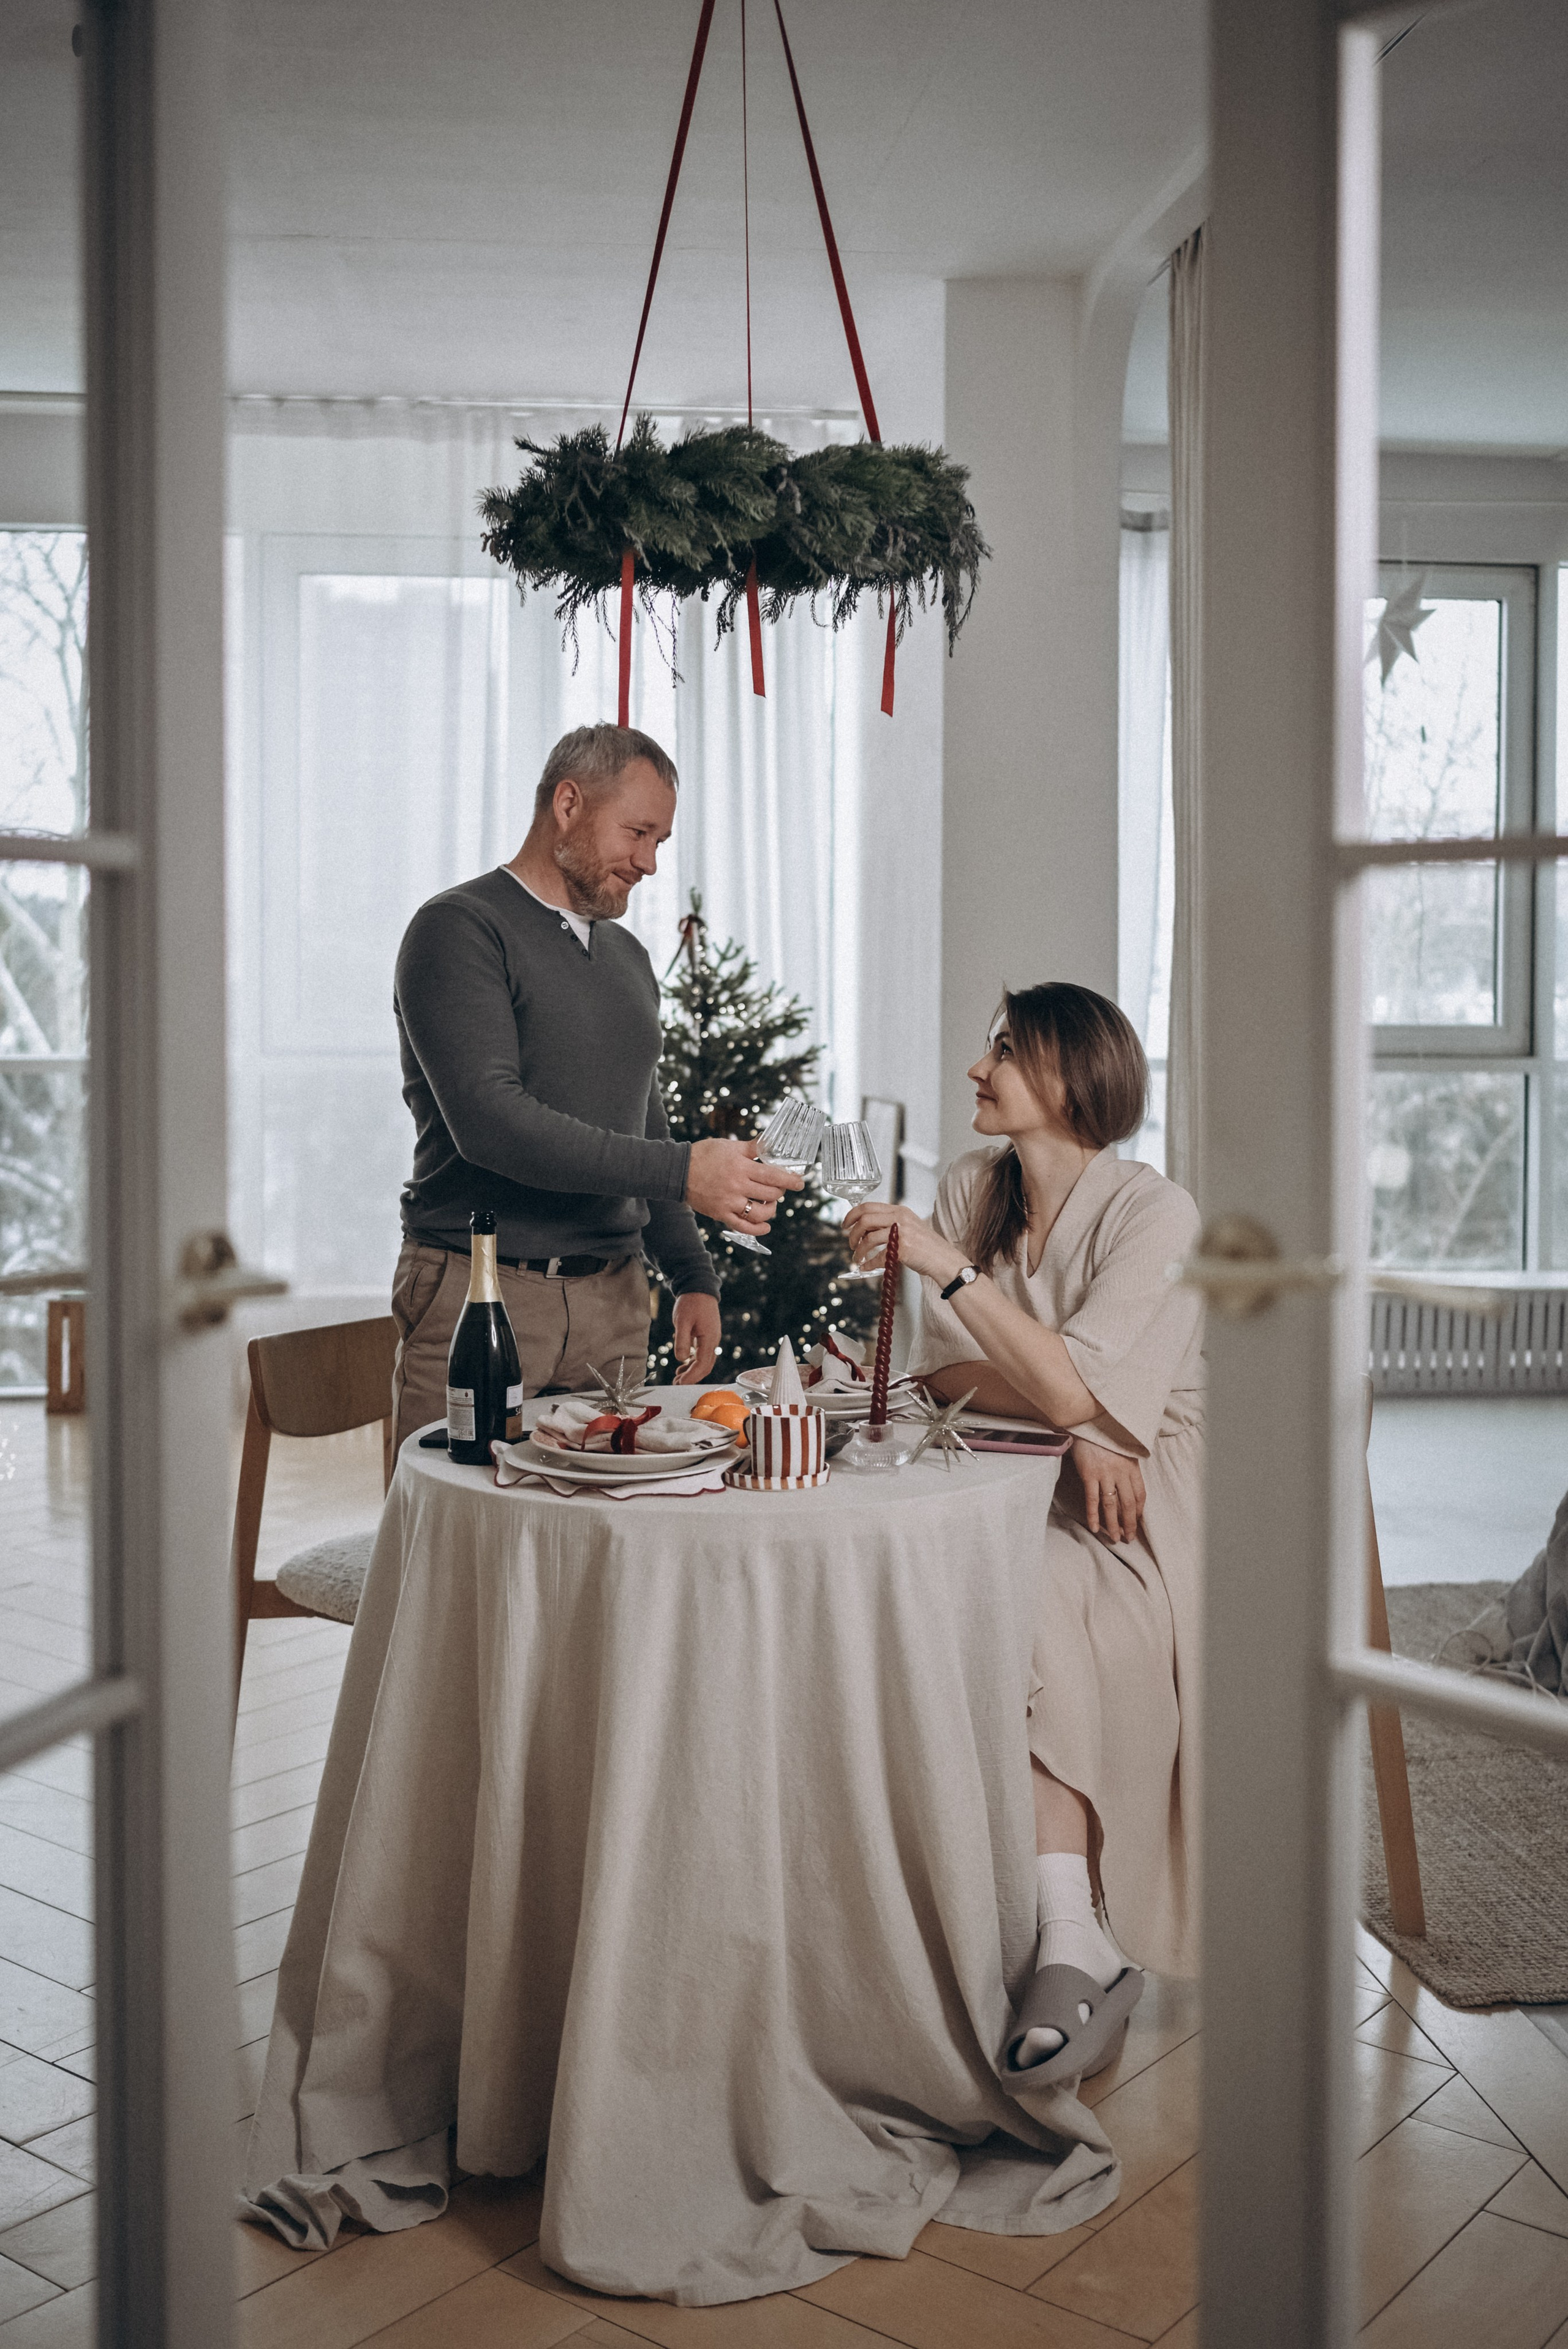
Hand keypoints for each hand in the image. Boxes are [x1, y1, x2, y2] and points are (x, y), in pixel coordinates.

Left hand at [672, 1291, 720, 1383]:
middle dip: (692, 1377)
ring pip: (704, 1361)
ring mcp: (711, 1339)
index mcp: (709, 1338)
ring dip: (692, 1371)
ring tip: (678, 1377)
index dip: (692, 1376)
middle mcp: (713, 1341)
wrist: (699, 1287)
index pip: (702, 1364)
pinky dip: (693, 1362)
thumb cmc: (691, 1302)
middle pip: (706, 1366)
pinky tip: (683, 1365)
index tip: (680, 1383)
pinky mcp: (707, 1335)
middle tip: (677, 1384)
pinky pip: (702, 1353)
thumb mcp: (682, 1321)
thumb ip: (682, 1340)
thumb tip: (681, 1359)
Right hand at [685, 1136, 802, 1235]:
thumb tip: (770, 1141)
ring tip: (771, 1204)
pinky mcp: (721, 1214)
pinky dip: (758, 1229)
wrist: (678, 1171)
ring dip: (771, 1210)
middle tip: (779, 1189)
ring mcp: (729, 1202)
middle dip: (780, 1192)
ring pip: (760, 1212)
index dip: (789, 1180)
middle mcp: (737, 1186)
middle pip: (770, 1194)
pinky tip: (766, 1226)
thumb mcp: (729, 1146)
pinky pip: (743, 1227)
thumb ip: (752, 1147)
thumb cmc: (704, 1155)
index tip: (800, 1182)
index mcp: (741, 1166)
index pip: (773, 1175)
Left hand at [841, 1200, 965, 1285]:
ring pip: (869, 1238)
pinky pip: (878, 1257)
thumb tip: (864, 1228)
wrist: (943, 1259)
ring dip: (859, 1250)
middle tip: (851, 1243)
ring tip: (857, 1257)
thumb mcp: (909, 1225)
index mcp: (899, 1211)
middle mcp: (900, 1218)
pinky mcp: (903, 1250)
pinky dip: (868, 1263)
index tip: (845, 1224)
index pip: (869, 1206)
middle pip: (865, 1220)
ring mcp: (902, 1233)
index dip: (852, 1214)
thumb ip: (890, 1222)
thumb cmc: (925, 1245)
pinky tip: (866, 1267)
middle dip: (852, 1233)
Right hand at [1067, 1436, 1145, 1545]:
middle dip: (1129, 1524)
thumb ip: (1127, 1466)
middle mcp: (1121, 1472)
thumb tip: (1127, 1486)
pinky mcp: (1089, 1474)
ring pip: (1111, 1506)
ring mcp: (1104, 1473)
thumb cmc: (1104, 1435)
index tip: (1137, 1523)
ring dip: (1113, 1525)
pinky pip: (1092, 1500)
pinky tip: (1095, 1528)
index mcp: (1132, 1466)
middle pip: (1128, 1504)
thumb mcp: (1123, 1449)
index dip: (1139, 1512)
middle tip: (1129, 1539)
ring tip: (1115, 1539)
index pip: (1140, 1495)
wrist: (1086, 1421)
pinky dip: (1093, 1515)